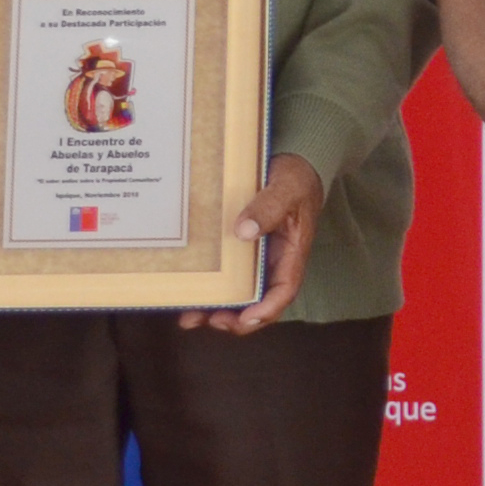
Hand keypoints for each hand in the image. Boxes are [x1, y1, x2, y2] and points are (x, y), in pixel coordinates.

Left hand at [178, 155, 324, 333]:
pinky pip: (225, 274)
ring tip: (190, 317)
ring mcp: (255, 259)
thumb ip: (269, 207)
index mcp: (291, 254)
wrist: (292, 165)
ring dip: (216, 309)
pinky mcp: (239, 251)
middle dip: (234, 318)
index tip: (244, 318)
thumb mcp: (286, 189)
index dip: (265, 310)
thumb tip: (244, 230)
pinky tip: (188, 289)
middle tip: (209, 320)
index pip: (283, 292)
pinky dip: (209, 286)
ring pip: (238, 294)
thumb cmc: (296, 178)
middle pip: (257, 302)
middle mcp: (273, 263)